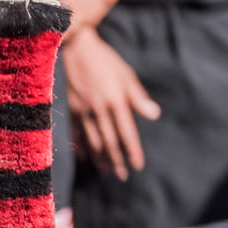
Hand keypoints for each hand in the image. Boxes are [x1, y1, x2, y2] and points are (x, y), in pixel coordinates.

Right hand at [64, 30, 160, 181]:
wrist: (77, 51)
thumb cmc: (108, 62)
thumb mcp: (127, 76)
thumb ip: (139, 98)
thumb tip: (154, 115)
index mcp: (116, 102)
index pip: (127, 133)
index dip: (132, 150)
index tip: (138, 165)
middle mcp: (99, 111)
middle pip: (109, 142)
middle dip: (117, 160)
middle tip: (123, 176)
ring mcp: (83, 112)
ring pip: (93, 142)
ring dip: (101, 158)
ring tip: (107, 171)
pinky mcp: (72, 111)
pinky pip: (78, 135)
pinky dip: (83, 148)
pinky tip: (87, 158)